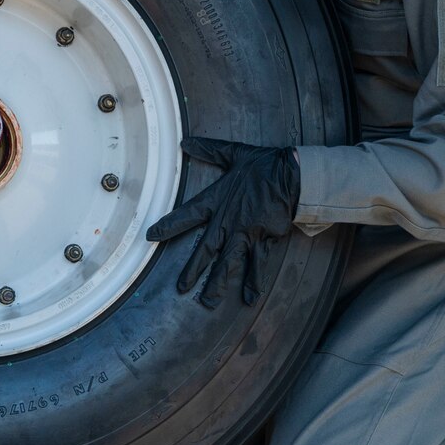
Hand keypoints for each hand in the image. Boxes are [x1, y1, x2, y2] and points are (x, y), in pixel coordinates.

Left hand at [145, 137, 299, 307]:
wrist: (293, 175)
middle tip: (181, 288)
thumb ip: (209, 150)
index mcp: (217, 200)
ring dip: (219, 283)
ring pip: (229, 262)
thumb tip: (186, 141)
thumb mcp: (234, 154)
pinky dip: (253, 280)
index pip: (187, 215)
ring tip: (209, 302)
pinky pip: (257, 263)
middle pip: (206, 249)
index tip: (151, 236)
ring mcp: (246, 232)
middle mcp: (228, 220)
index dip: (168, 225)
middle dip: (193, 270)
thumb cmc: (263, 165)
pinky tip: (249, 297)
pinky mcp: (264, 238)